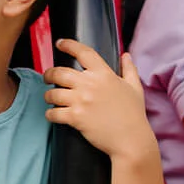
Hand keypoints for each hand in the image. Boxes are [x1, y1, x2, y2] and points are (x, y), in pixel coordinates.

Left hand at [43, 41, 156, 163]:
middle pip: (59, 72)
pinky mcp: (75, 118)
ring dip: (48, 96)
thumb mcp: (135, 88)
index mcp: (104, 74)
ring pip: (52, 93)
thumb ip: (129, 70)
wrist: (131, 140)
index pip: (84, 53)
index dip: (69, 45)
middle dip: (49, 74)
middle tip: (47, 77)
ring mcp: (81, 101)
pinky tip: (52, 115)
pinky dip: (50, 114)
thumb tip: (126, 55)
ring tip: (50, 98)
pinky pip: (53, 113)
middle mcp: (90, 85)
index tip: (60, 43)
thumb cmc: (134, 115)